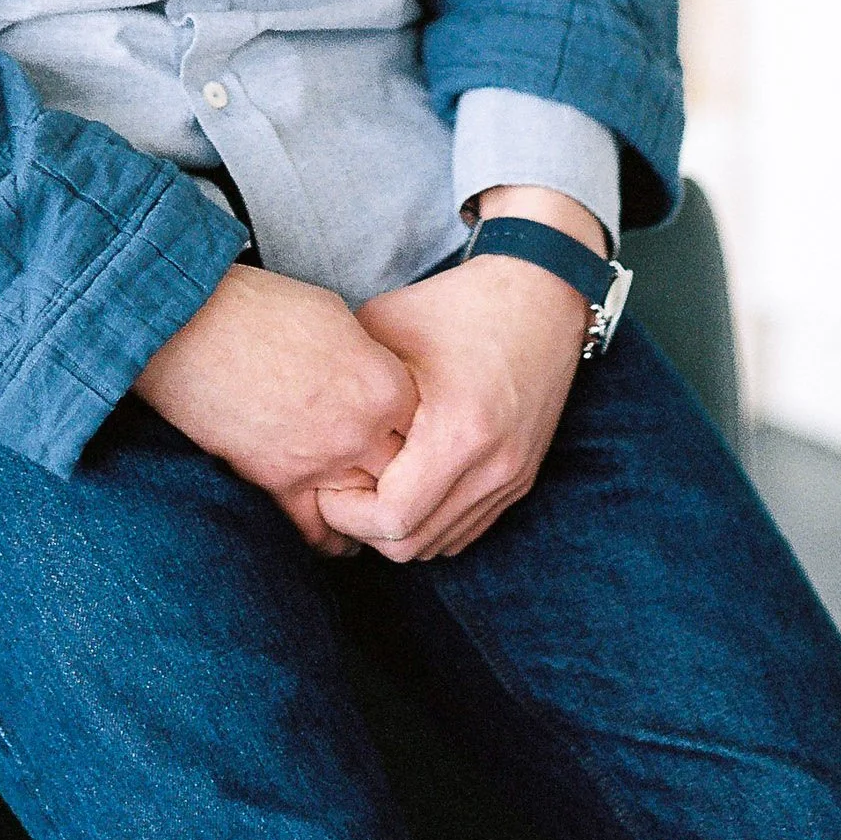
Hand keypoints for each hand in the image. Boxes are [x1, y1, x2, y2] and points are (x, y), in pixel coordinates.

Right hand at [132, 263, 418, 554]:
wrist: (192, 327)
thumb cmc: (260, 307)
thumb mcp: (334, 314)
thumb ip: (366, 354)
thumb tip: (372, 373)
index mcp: (383, 383)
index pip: (425, 424)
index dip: (417, 426)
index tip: (408, 430)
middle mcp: (362, 429)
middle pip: (404, 472)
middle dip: (402, 473)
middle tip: (400, 476)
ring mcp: (322, 462)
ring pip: (369, 509)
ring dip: (374, 511)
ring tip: (376, 516)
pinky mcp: (279, 484)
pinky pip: (317, 530)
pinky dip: (331, 539)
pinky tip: (338, 539)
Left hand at [314, 186, 599, 563]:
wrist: (540, 295)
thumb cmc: (456, 305)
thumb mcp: (387, 328)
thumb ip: (345, 377)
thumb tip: (300, 414)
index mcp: (458, 430)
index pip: (392, 518)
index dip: (346, 513)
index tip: (325, 485)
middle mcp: (493, 465)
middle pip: (413, 544)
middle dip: (365, 529)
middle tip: (339, 494)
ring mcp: (512, 477)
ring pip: (440, 544)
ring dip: (399, 530)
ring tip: (369, 490)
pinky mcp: (521, 479)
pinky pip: (466, 530)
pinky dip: (431, 522)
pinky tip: (406, 489)